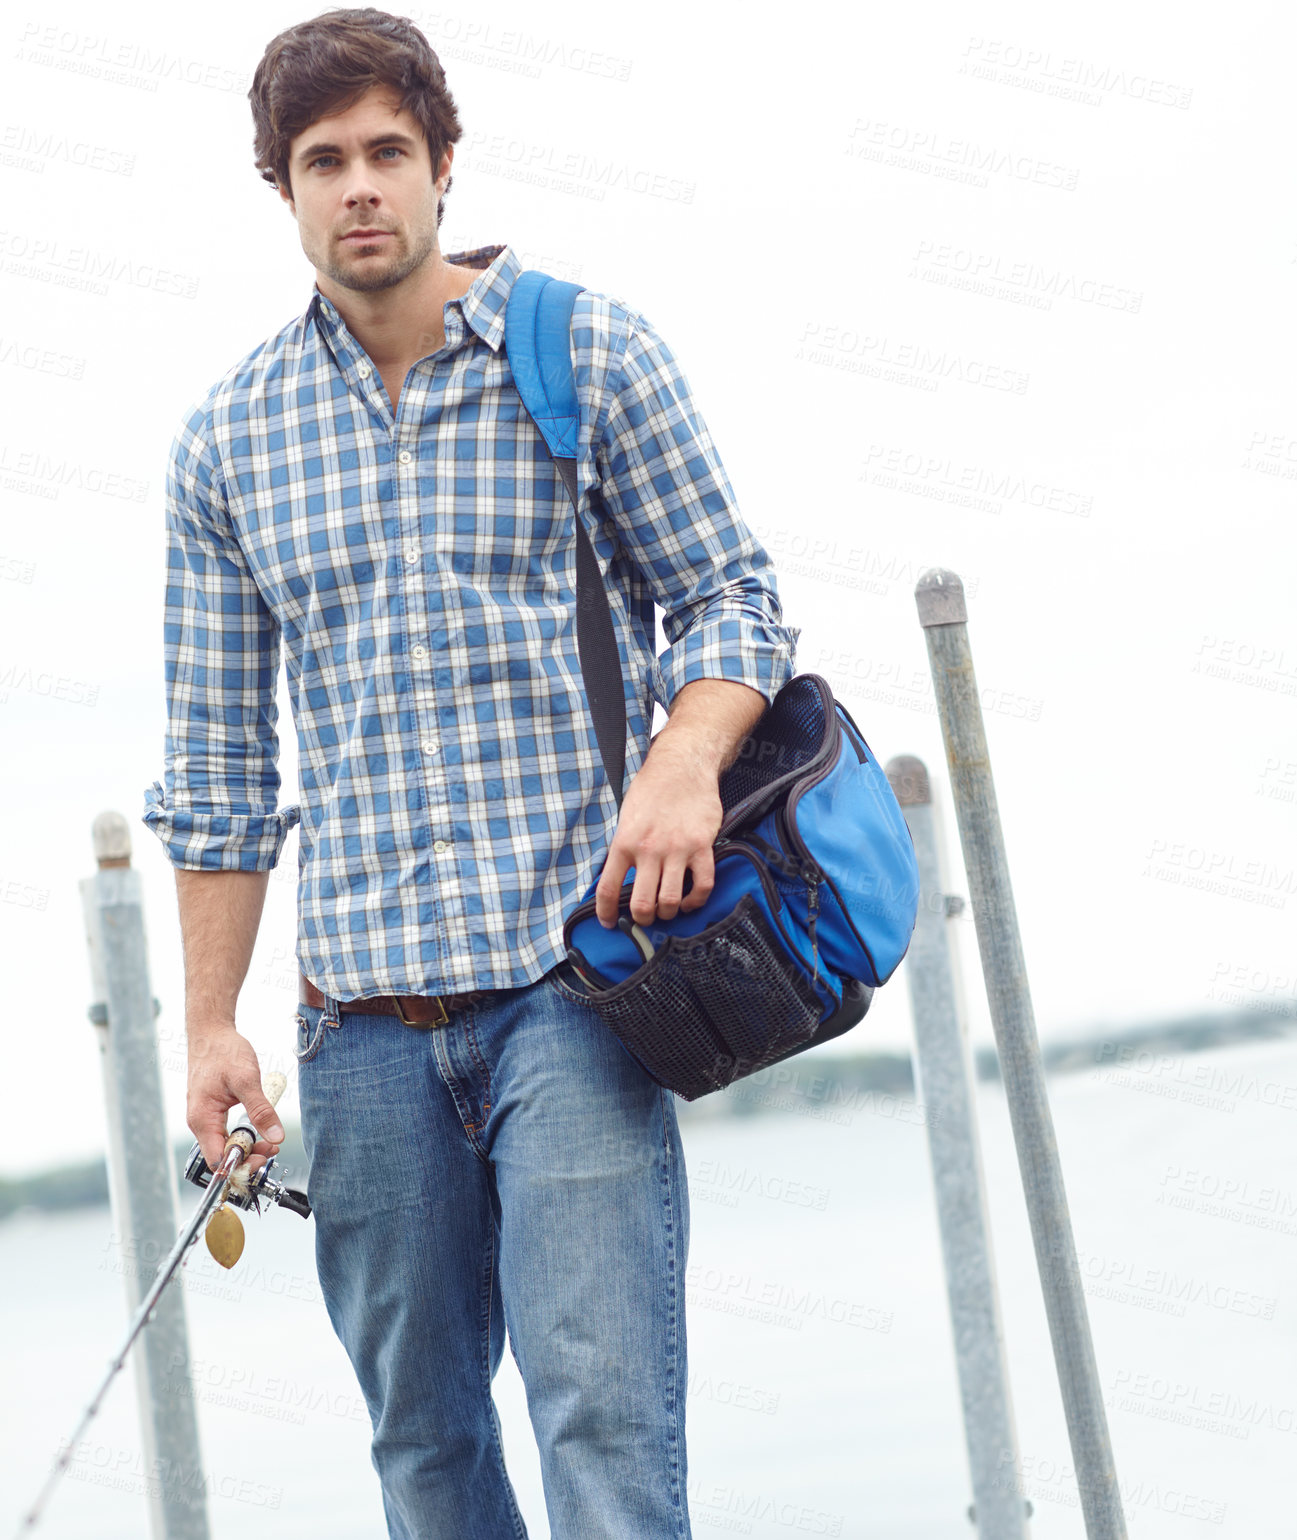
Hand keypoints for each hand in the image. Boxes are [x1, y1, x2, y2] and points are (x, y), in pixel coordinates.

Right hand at [187, 1025, 283, 1175]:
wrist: (211, 1034)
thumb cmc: (223, 1051)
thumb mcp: (246, 1080)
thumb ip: (261, 1110)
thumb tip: (275, 1137)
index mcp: (202, 1119)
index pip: (217, 1160)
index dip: (240, 1167)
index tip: (263, 1159)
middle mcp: (200, 1123)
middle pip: (222, 1157)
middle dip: (248, 1157)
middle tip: (272, 1148)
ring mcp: (205, 1119)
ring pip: (226, 1146)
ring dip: (248, 1147)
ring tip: (270, 1140)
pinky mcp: (212, 1113)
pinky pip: (227, 1134)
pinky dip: (244, 1136)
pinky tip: (260, 1130)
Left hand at [595, 735, 721, 927]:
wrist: (682, 766)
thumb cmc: (652, 790)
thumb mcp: (626, 817)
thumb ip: (622, 848)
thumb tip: (617, 879)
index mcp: (624, 842)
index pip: (608, 889)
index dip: (606, 913)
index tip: (609, 923)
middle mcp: (649, 849)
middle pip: (642, 904)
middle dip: (642, 919)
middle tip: (645, 917)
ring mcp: (677, 849)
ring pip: (671, 901)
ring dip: (668, 912)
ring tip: (668, 908)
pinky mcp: (702, 846)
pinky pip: (702, 885)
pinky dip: (696, 900)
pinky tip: (691, 900)